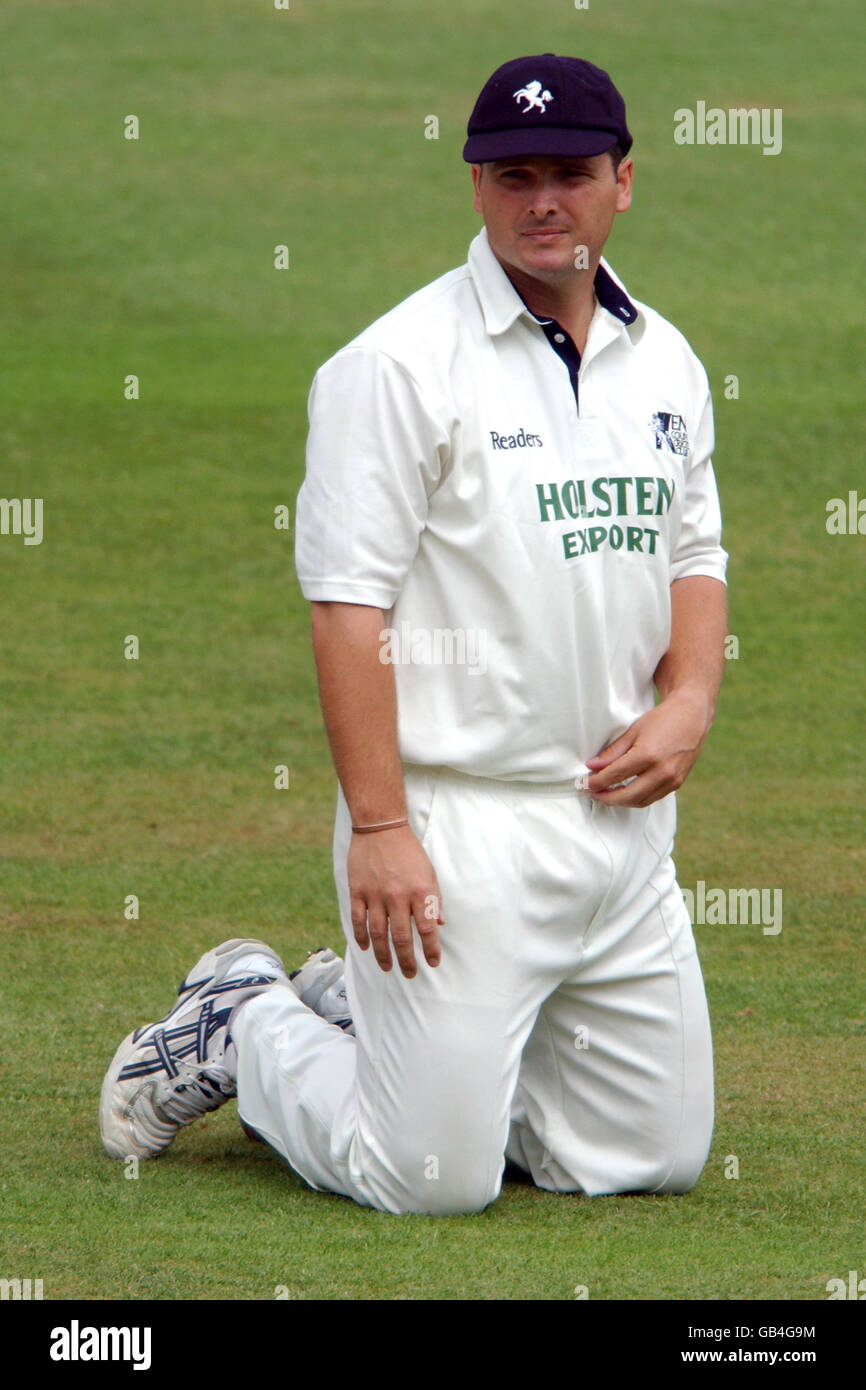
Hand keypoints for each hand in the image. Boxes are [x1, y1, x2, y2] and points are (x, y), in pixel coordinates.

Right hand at [348, 825, 444, 977]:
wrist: (381, 827)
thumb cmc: (409, 850)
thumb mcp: (429, 872)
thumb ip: (434, 899)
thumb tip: (439, 923)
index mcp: (420, 891)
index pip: (427, 929)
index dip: (431, 949)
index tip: (433, 962)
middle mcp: (398, 896)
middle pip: (402, 938)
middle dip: (407, 960)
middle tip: (409, 974)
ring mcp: (376, 895)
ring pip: (379, 934)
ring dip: (383, 954)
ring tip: (387, 967)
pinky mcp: (358, 891)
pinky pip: (358, 920)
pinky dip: (362, 937)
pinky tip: (366, 947)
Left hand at [585, 689, 712, 807]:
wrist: (692, 716)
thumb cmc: (661, 720)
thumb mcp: (633, 731)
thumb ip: (612, 752)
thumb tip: (592, 766)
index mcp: (648, 755)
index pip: (614, 776)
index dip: (596, 782)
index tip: (583, 784)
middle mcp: (662, 771)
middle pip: (627, 795)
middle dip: (606, 797)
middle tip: (592, 793)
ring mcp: (672, 779)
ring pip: (640, 801)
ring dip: (620, 802)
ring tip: (606, 795)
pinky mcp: (677, 783)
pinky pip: (652, 798)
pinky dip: (636, 799)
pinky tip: (625, 793)